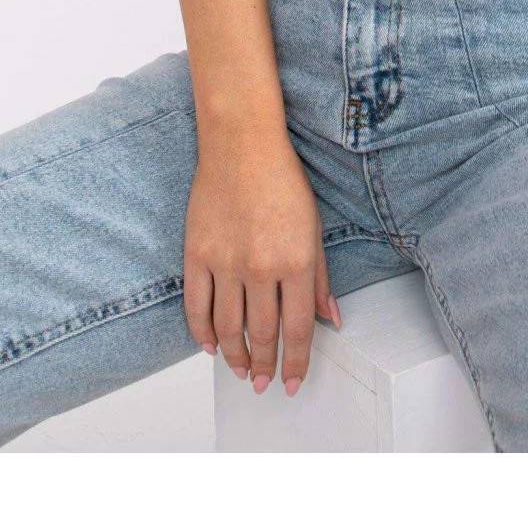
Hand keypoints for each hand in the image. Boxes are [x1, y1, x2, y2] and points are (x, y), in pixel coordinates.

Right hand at [183, 125, 341, 397]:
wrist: (242, 145)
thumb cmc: (283, 181)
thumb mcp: (314, 228)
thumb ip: (319, 277)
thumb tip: (331, 318)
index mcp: (296, 262)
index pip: (298, 329)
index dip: (296, 362)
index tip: (293, 382)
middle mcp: (261, 268)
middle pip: (261, 335)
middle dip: (265, 366)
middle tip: (264, 383)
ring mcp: (226, 262)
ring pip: (228, 328)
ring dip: (235, 357)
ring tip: (240, 371)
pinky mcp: (197, 254)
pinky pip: (197, 306)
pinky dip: (202, 332)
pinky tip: (210, 346)